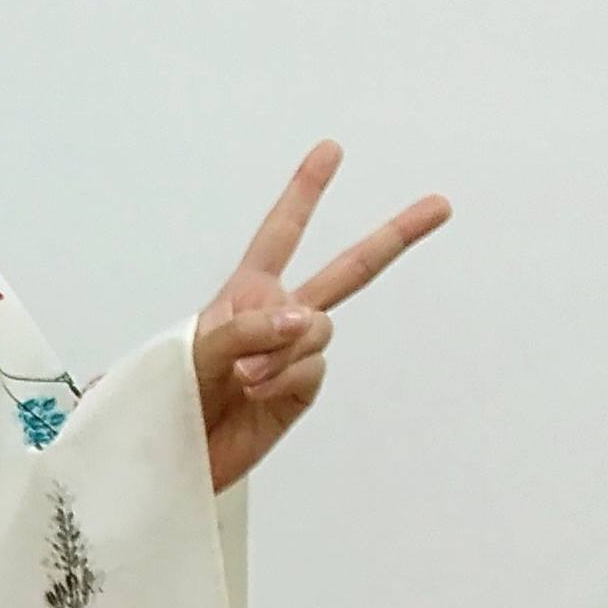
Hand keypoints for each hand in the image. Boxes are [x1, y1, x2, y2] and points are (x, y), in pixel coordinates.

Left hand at [192, 141, 451, 491]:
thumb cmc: (167, 397)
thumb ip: (245, 328)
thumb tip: (304, 319)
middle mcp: (277, 318)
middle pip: (346, 271)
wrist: (173, 456)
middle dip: (393, 237)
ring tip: (243, 379)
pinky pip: (312, 368)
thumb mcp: (192, 351)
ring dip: (282, 351)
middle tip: (441, 205)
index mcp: (244, 294)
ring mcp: (293, 356)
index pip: (280, 235)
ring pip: (318, 329)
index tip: (331, 151)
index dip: (304, 192)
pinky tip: (256, 395)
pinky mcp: (300, 391)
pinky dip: (285, 378)